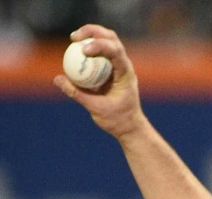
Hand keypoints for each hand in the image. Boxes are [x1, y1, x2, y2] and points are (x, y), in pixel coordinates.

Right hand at [53, 24, 147, 139]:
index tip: (83, 50)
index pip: (116, 53)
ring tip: (73, 38)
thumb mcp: (96, 109)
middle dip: (94, 32)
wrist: (129, 127)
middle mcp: (124, 66)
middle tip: (74, 36)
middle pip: (112, 39)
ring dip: (91, 36)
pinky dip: (88, 49)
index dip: (100, 46)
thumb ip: (77, 93)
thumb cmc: (117, 120)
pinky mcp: (110, 70)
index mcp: (126, 75)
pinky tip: (74, 51)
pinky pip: (99, 54)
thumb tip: (57, 79)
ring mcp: (118, 67)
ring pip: (107, 42)